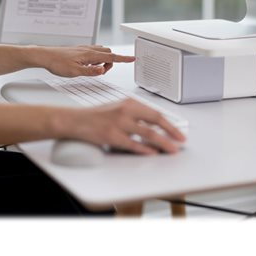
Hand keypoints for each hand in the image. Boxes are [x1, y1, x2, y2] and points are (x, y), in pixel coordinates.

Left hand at [39, 45, 134, 77]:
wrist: (45, 56)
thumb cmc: (57, 64)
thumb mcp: (74, 72)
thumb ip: (90, 71)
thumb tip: (103, 71)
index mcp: (89, 55)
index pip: (111, 57)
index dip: (123, 59)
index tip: (132, 59)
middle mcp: (88, 49)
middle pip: (108, 53)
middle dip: (110, 63)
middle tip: (100, 72)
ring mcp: (84, 48)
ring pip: (101, 52)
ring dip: (102, 61)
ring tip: (92, 69)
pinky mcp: (79, 50)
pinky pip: (93, 52)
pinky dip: (95, 58)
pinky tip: (87, 65)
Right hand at [61, 98, 185, 154]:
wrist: (75, 120)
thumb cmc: (97, 116)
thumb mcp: (118, 109)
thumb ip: (135, 115)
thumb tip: (154, 127)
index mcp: (129, 103)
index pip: (155, 113)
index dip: (169, 124)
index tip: (178, 132)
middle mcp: (125, 110)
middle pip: (155, 121)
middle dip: (171, 132)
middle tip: (180, 141)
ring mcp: (119, 123)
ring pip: (148, 133)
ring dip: (163, 142)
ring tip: (171, 149)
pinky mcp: (111, 135)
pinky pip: (133, 144)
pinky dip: (145, 149)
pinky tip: (153, 153)